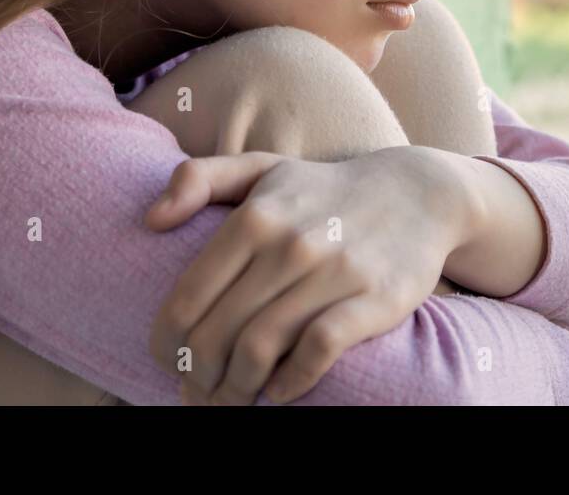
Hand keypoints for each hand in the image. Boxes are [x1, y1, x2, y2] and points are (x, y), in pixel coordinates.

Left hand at [144, 146, 475, 404]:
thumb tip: (151, 220)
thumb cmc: (325, 189)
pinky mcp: (374, 299)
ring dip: (237, 388)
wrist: (418, 194)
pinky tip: (279, 392)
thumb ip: (200, 178)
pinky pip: (318, 352)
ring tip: (230, 400)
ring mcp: (334, 272)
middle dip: (198, 375)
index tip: (166, 360)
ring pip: (261, 348)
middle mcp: (290, 242)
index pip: (188, 297)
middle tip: (195, 391)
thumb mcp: (263, 167)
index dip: (168, 341)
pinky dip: (290, 382)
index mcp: (255, 215)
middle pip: (219, 332)